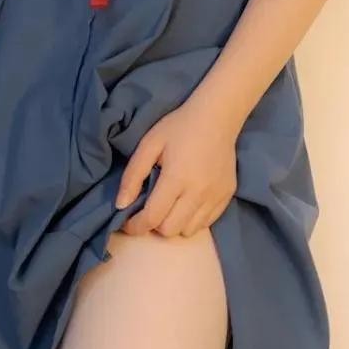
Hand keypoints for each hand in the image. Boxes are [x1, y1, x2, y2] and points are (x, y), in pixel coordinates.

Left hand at [114, 92, 238, 236]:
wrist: (218, 117)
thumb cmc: (179, 127)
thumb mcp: (148, 145)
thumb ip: (132, 176)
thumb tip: (121, 205)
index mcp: (176, 179)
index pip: (152, 218)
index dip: (135, 226)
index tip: (127, 222)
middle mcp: (198, 193)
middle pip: (170, 230)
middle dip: (154, 225)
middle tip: (150, 209)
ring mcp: (215, 197)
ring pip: (189, 231)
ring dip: (174, 224)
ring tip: (170, 206)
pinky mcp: (226, 196)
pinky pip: (207, 223)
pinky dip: (192, 220)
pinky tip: (187, 203)